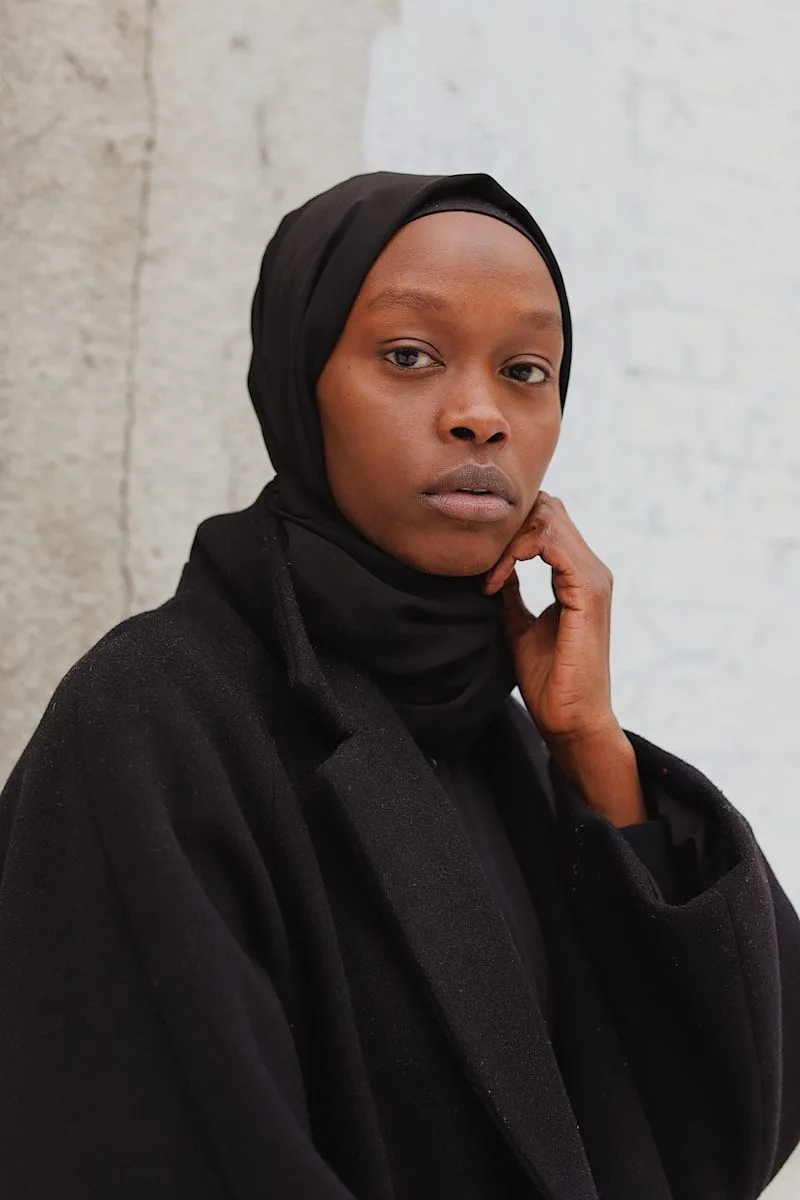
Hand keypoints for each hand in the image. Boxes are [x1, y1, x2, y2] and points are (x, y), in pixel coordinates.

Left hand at [484, 492, 644, 823]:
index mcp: (578, 576)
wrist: (570, 720)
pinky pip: (551, 544)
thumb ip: (512, 592)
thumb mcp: (519, 624)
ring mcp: (593, 578)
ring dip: (508, 540)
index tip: (479, 566)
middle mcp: (592, 570)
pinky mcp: (588, 592)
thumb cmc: (549, 680)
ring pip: (549, 519)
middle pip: (549, 509)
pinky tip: (496, 581)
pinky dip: (516, 553)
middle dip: (506, 526)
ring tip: (487, 575)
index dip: (508, 529)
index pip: (546, 520)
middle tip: (478, 561)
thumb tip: (493, 568)